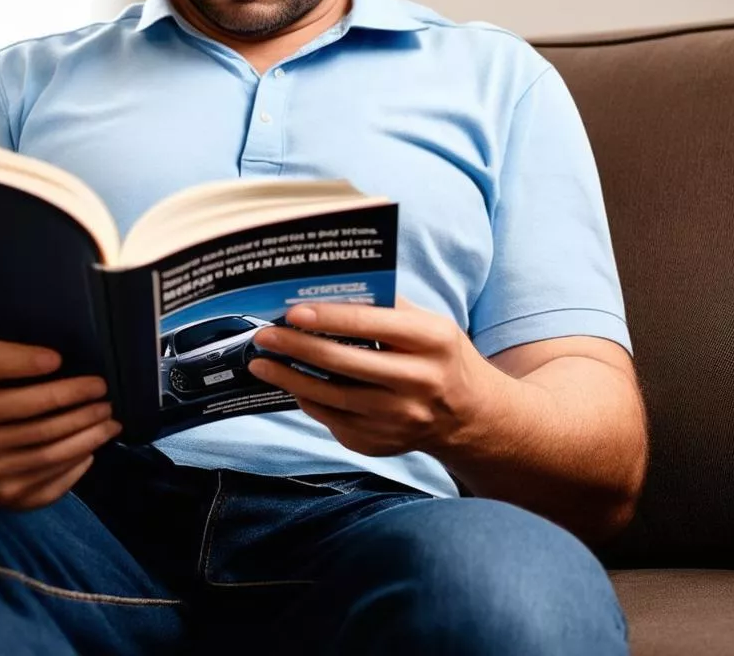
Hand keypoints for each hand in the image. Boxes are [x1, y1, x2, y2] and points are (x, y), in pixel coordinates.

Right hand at [0, 334, 120, 509]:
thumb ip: (15, 335)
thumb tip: (71, 334)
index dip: (26, 360)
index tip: (60, 358)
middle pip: (29, 408)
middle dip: (75, 397)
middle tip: (103, 389)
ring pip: (45, 450)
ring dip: (87, 434)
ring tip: (110, 420)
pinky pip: (47, 481)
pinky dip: (76, 466)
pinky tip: (91, 450)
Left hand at [248, 299, 501, 457]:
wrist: (472, 416)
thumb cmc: (441, 356)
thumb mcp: (428, 323)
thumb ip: (385, 305)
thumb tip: (326, 289)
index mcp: (431, 341)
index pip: (370, 324)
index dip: (327, 317)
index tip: (292, 312)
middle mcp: (419, 382)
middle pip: (345, 362)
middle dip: (297, 347)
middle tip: (264, 335)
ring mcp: (401, 420)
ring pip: (332, 398)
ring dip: (290, 378)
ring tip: (261, 362)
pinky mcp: (383, 444)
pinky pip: (334, 421)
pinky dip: (308, 401)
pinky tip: (291, 384)